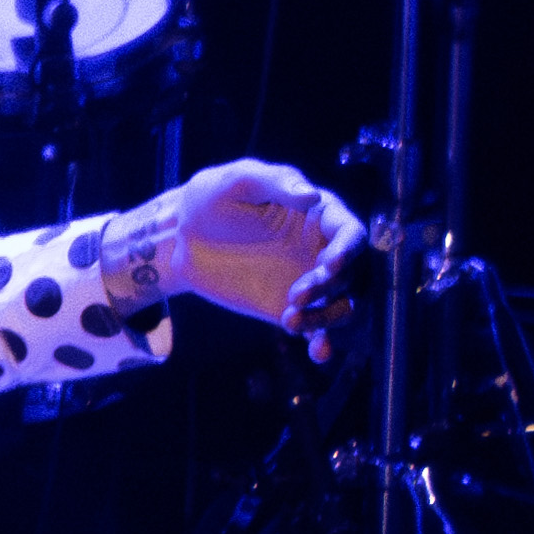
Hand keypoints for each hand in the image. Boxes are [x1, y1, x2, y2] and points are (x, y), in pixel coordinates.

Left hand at [127, 160, 371, 357]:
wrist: (183, 236)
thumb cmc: (214, 197)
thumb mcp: (240, 181)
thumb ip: (277, 182)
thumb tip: (313, 195)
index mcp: (319, 215)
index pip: (350, 233)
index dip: (347, 251)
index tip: (328, 266)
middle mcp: (322, 249)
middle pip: (350, 274)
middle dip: (328, 288)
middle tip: (295, 296)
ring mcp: (309, 280)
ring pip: (341, 304)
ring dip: (326, 318)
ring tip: (290, 322)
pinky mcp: (291, 306)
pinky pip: (317, 327)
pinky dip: (323, 342)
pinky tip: (319, 353)